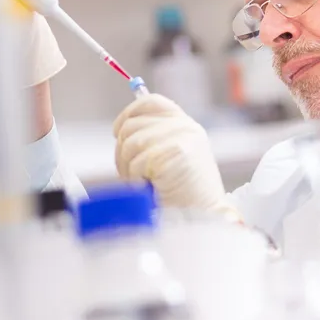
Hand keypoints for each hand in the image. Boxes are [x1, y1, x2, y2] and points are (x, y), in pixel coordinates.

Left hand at [113, 94, 241, 220]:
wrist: (203, 217)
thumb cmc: (183, 194)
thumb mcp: (171, 157)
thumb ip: (154, 138)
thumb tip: (122, 127)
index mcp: (185, 124)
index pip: (150, 102)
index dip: (128, 114)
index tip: (117, 133)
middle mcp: (185, 126)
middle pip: (132, 125)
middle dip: (123, 152)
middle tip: (134, 174)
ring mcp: (182, 136)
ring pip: (130, 142)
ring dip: (128, 168)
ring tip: (143, 182)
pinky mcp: (176, 151)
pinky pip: (137, 161)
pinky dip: (137, 179)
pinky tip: (151, 188)